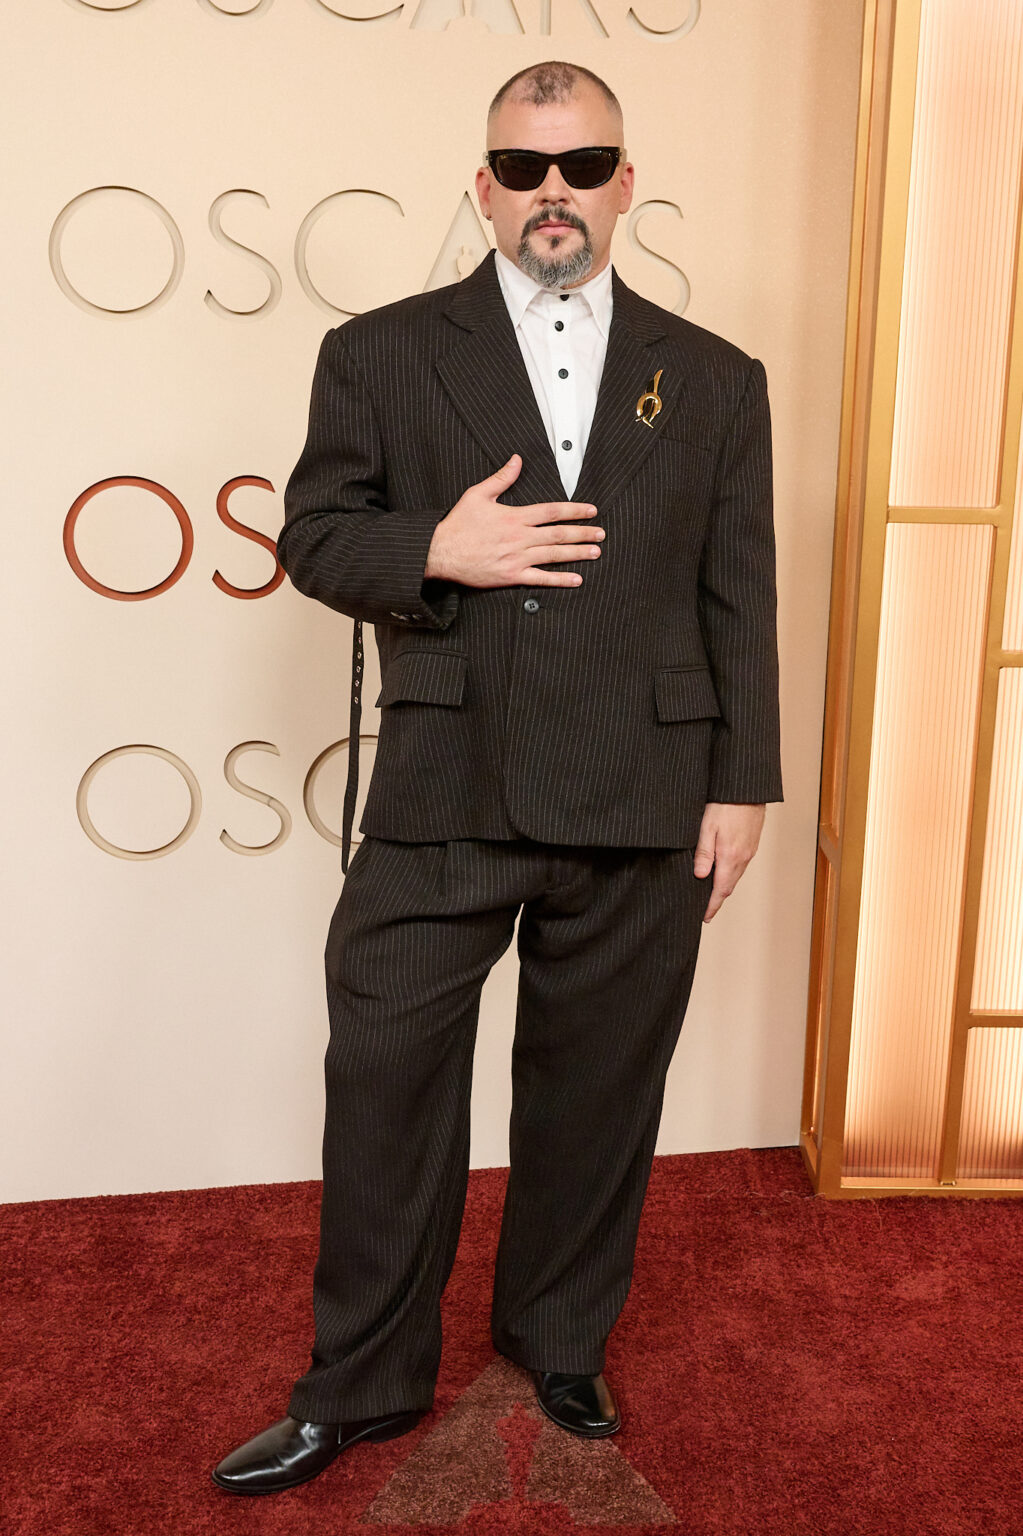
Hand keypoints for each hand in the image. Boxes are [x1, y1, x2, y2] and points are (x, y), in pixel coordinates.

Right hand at [424, 453, 604, 587]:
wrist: (440, 552)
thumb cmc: (457, 524)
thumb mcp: (477, 494)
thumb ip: (501, 478)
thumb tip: (517, 459)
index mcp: (514, 516)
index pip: (552, 511)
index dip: (575, 511)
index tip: (592, 511)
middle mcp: (520, 537)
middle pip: (558, 534)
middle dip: (582, 533)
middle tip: (601, 534)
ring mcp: (517, 558)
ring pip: (554, 555)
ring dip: (577, 554)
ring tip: (595, 552)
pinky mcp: (511, 576)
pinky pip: (540, 579)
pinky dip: (559, 580)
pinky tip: (576, 579)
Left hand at [693, 803, 765, 921]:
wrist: (747, 790)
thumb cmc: (725, 804)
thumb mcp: (707, 827)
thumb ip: (704, 853)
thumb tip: (699, 876)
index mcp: (730, 857)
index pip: (720, 890)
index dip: (712, 905)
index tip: (705, 917)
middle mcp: (742, 858)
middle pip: (729, 886)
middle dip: (717, 899)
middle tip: (706, 909)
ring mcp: (749, 851)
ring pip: (735, 876)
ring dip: (724, 887)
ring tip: (712, 893)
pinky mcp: (752, 844)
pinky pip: (741, 866)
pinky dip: (731, 874)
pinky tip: (723, 872)